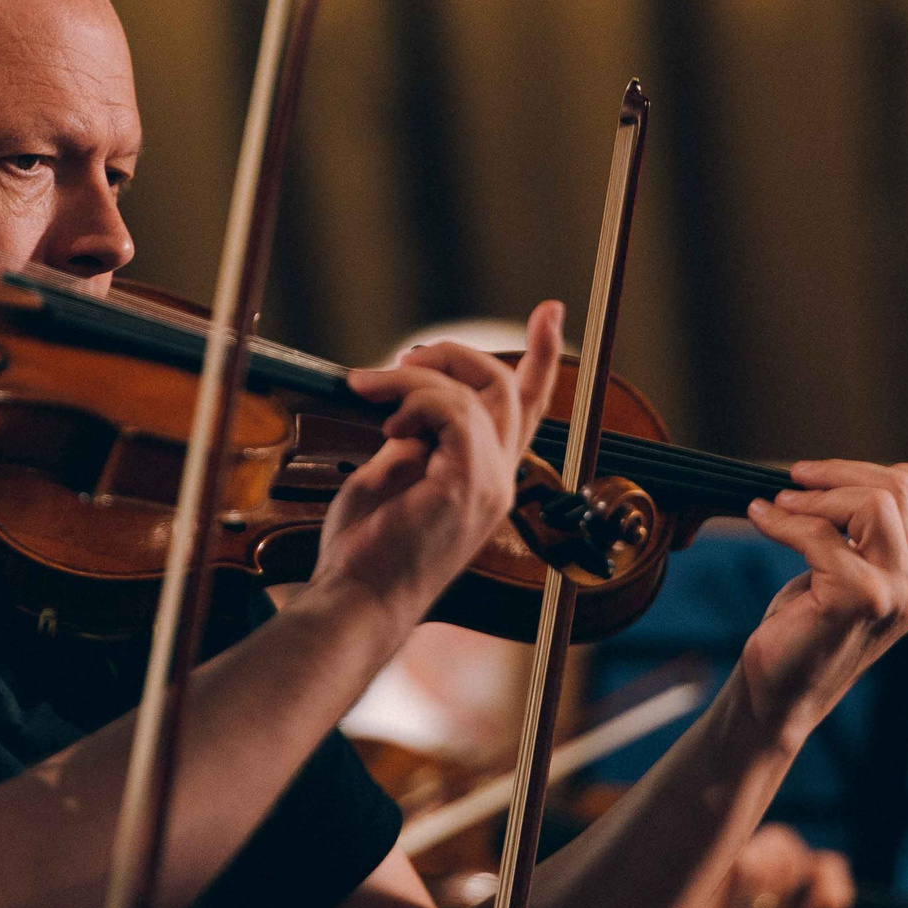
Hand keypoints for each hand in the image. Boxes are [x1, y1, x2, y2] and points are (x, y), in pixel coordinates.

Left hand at [311, 303, 565, 631]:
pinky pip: (454, 410)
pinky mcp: (468, 484)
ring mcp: (491, 483)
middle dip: (454, 354)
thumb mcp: (390, 474)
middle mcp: (501, 479)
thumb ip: (412, 438)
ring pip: (478, 392)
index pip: (528, 408)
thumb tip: (406, 401)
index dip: (542, 357)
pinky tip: (386, 421)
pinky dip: (413, 398)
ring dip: (415, 376)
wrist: (356, 596)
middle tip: (402, 358)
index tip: (551, 311)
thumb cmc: (364, 548)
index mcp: (488, 478)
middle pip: (506, 386)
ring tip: (369, 387)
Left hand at [738, 461, 907, 747]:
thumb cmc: (813, 624)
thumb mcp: (856, 571)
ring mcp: (898, 591)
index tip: (842, 474)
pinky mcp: (858, 597)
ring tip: (781, 504)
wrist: (783, 692)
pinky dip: (782, 520)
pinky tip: (760, 519)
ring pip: (874, 503)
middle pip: (901, 490)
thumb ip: (873, 531)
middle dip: (840, 474)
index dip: (896, 471)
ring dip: (817, 495)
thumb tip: (847, 471)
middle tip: (797, 481)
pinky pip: (820, 533)